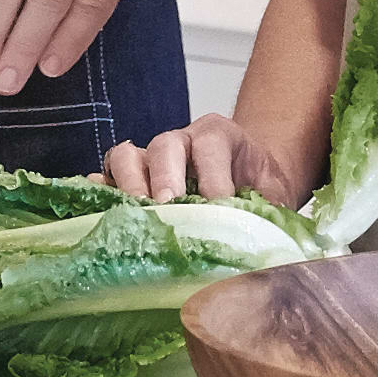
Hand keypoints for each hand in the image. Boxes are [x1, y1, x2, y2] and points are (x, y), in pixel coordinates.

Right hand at [105, 116, 293, 204]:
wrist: (250, 180)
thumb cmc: (259, 186)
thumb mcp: (276, 192)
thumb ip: (273, 208)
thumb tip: (270, 241)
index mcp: (218, 135)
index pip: (210, 146)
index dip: (212, 177)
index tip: (218, 207)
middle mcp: (180, 142)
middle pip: (163, 146)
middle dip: (164, 178)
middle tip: (169, 209)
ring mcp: (150, 159)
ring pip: (126, 156)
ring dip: (129, 186)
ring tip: (138, 215)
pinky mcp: (130, 179)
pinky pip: (108, 178)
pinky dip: (102, 193)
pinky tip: (101, 212)